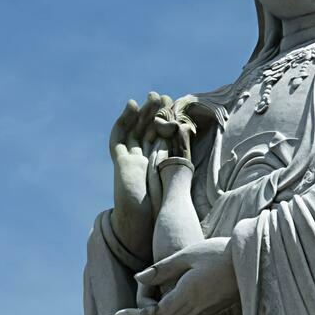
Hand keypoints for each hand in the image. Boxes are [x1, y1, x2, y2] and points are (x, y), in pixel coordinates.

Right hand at [109, 93, 171, 259]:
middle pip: (146, 129)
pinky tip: (131, 105)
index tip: (175, 104)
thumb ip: (184, 159)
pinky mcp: (120, 160)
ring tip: (151, 95)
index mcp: (157, 164)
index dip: (166, 119)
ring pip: (134, 129)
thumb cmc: (164, 204)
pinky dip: (123, 120)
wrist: (145, 219)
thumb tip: (195, 142)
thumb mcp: (179, 176)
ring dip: (141, 111)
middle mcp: (142, 160)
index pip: (160, 135)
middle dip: (154, 111)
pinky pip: (118, 136)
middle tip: (163, 95)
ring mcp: (130, 160)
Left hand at [112, 238, 237, 314]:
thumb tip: (137, 279)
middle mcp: (193, 309)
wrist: (252, 261)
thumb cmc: (219, 253)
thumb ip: (161, 269)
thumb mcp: (187, 255)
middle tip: (126, 311)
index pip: (152, 313)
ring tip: (143, 310)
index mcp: (185, 295)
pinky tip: (165, 311)